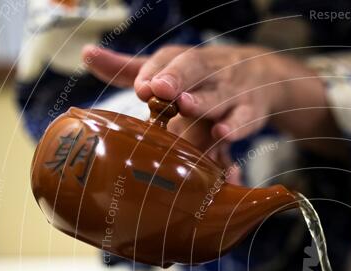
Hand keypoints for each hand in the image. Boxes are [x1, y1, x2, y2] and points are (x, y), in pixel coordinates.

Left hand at [82, 44, 337, 147]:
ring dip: (204, 102)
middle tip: (158, 89)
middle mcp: (209, 71)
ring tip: (186, 107)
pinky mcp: (253, 111)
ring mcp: (233, 90)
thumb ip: (131, 68)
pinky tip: (224, 135)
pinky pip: (247, 120)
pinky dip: (237, 127)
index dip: (153, 72)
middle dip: (177, 78)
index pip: (167, 60)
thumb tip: (87, 54)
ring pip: (219, 95)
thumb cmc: (205, 78)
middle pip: (194, 69)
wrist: (263, 77)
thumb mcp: (170, 68)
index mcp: (185, 60)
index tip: (141, 87)